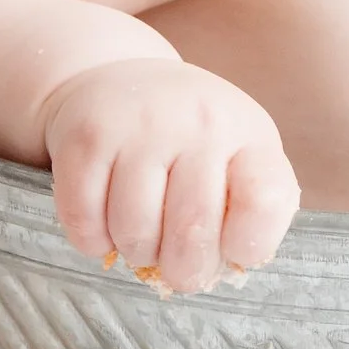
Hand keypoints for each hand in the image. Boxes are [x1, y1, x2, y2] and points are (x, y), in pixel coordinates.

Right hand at [37, 58, 299, 294]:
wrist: (119, 78)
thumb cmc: (189, 138)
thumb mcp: (238, 155)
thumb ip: (249, 208)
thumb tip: (231, 265)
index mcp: (248, 133)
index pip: (264, 202)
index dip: (248, 244)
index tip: (232, 248)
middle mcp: (199, 122)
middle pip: (193, 231)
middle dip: (184, 271)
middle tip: (178, 268)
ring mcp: (140, 127)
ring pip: (135, 233)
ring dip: (136, 253)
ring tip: (142, 237)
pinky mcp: (87, 137)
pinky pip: (85, 222)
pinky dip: (93, 241)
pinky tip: (105, 223)